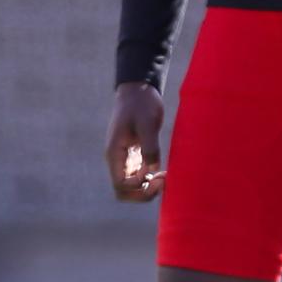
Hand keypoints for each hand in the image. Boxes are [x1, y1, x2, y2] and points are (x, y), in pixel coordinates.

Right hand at [105, 82, 165, 201]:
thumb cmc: (141, 103)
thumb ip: (150, 146)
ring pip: (132, 183)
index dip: (138, 188)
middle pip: (124, 189)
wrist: (139, 88)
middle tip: (162, 184)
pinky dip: (150, 177)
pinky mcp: (136, 152)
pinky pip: (140, 173)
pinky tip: (163, 172)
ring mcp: (126, 157)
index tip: (156, 178)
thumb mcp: (147, 122)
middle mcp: (118, 159)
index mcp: (115, 153)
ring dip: (147, 186)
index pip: (121, 184)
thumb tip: (153, 170)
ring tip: (165, 178)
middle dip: (142, 193)